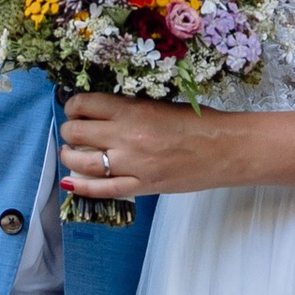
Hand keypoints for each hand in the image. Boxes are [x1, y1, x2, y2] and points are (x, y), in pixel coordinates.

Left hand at [59, 92, 236, 203]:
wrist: (225, 149)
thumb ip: (130, 109)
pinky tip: (71, 180)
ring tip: (70, 153)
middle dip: (69, 130)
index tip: (74, 108)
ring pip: (84, 162)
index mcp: (134, 110)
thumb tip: (100, 112)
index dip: (73, 106)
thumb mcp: (160, 104)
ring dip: (69, 156)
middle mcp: (128, 137)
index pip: (86, 105)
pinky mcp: (142, 187)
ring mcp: (134, 165)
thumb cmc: (199, 122)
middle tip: (72, 130)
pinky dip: (82, 186)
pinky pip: (103, 190)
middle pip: (78, 133)